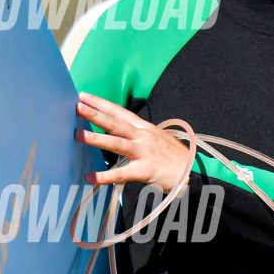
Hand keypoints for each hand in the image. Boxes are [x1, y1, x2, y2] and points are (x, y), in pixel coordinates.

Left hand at [76, 94, 192, 194]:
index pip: (119, 112)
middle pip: (116, 122)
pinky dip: (104, 176)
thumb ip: (139, 135)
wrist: (195, 172)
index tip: (84, 95)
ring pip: (116, 143)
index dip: (101, 103)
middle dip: (95, 114)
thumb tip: (121, 133)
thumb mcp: (158, 139)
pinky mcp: (145, 170)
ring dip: (96, 138)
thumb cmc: (175, 158)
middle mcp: (143, 136)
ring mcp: (144, 152)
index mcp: (145, 128)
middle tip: (77, 106)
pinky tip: (89, 177)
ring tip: (77, 135)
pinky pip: (121, 174)